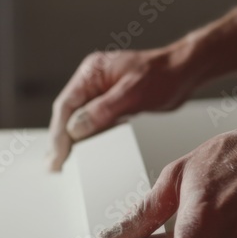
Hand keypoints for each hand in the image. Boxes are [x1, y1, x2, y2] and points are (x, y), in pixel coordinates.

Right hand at [47, 47, 196, 170]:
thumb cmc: (163, 76)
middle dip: (60, 139)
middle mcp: (92, 80)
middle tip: (53, 165)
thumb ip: (102, 111)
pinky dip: (85, 136)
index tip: (57, 155)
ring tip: (58, 163)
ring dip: (69, 140)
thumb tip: (76, 128)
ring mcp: (101, 92)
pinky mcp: (111, 102)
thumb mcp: (132, 94)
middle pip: (68, 113)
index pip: (67, 105)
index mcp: (92, 72)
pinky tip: (80, 151)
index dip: (59, 132)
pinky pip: (92, 121)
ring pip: (78, 118)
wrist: (184, 72)